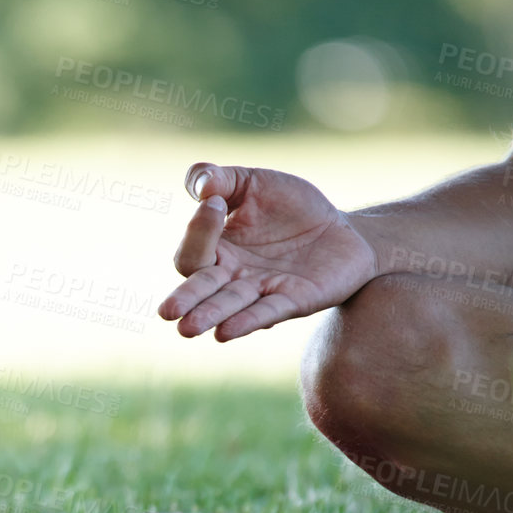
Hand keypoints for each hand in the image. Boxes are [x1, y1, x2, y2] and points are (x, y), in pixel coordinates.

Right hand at [158, 163, 378, 340]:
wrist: (345, 230)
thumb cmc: (293, 207)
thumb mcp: (254, 182)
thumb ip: (221, 179)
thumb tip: (201, 186)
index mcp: (219, 249)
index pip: (195, 250)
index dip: (198, 230)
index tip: (214, 203)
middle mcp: (234, 276)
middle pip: (201, 288)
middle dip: (186, 299)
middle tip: (167, 312)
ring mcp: (262, 290)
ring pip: (230, 305)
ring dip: (209, 315)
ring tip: (187, 328)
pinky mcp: (295, 300)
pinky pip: (266, 312)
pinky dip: (247, 322)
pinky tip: (225, 333)